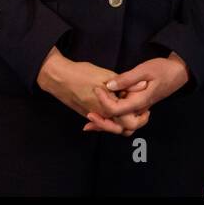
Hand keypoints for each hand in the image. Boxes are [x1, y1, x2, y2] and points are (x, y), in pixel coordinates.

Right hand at [35, 49, 150, 134]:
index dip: (140, 116)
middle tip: (141, 109)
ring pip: (113, 126)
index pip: (130, 123)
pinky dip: (111, 117)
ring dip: (123, 119)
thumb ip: (125, 84)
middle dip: (134, 121)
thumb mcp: (106, 76)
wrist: (58, 78)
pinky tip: (115, 105)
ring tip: (129, 105)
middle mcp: (101, 117)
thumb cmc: (81, 74)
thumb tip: (144, 86)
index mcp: (108, 109)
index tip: (145, 106)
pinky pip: (103, 122)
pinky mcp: (88, 114)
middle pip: (123, 129)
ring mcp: (94, 117)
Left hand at [82, 53, 190, 133]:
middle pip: (118, 125)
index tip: (96, 88)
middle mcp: (139, 110)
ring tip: (90, 119)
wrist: (178, 73)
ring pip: (121, 126)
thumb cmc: (163, 70)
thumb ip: (127, 79)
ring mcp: (138, 110)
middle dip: (102, 123)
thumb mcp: (145, 70)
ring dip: (105, 125)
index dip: (104, 101)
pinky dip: (110, 120)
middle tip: (88, 114)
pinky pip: (123, 119)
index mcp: (140, 101)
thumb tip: (109, 86)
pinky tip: (99, 115)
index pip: (117, 109)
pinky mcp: (137, 107)